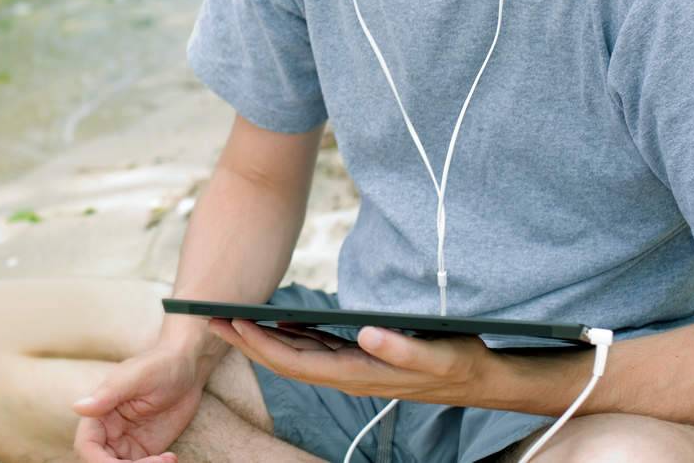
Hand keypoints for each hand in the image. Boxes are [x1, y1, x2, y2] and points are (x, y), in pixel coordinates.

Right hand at [70, 344, 203, 462]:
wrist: (187, 368)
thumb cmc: (160, 364)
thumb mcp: (136, 376)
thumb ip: (108, 394)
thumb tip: (78, 407)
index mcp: (100, 412)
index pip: (87, 447)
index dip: (98, 462)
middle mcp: (109, 431)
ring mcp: (126, 443)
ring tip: (166, 461)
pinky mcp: (144, 451)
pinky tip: (171, 459)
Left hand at [205, 317, 491, 406]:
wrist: (481, 378)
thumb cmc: (460, 364)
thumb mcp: (436, 355)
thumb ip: (402, 349)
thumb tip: (366, 333)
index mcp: (357, 373)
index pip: (295, 362)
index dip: (260, 344)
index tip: (232, 323)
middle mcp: (348, 373)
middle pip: (285, 359)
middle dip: (247, 341)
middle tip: (212, 318)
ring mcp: (352, 366)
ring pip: (296, 354)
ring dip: (263, 338)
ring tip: (233, 316)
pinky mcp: (360, 357)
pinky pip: (316, 348)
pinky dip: (291, 336)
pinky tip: (278, 322)